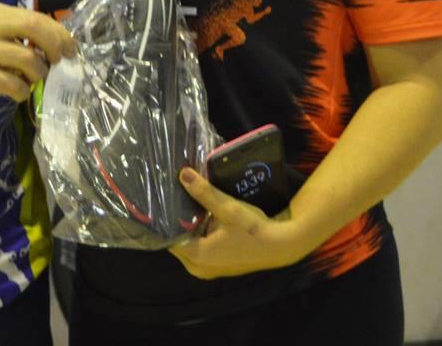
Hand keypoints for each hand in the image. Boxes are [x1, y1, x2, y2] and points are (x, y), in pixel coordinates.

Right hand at [0, 2, 74, 107]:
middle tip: (58, 62)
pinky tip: (17, 92)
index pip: (37, 18)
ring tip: (32, 79)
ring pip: (28, 60)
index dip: (59, 34)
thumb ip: (20, 33)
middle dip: (54, 47)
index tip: (69, 49)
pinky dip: (22, 91)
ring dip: (38, 74)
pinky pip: (13, 84)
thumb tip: (58, 43)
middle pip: (35, 29)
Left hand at [168, 168, 304, 278]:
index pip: (168, 238)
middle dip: (175, 220)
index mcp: (198, 256)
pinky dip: (198, 233)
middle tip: (170, 195)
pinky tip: (199, 213)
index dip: (163, 220)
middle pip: (177, 241)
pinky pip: (200, 247)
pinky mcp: (220, 264)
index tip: (159, 200)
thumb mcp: (227, 208)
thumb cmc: (253, 230)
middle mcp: (200, 267)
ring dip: (188, 226)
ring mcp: (210, 268)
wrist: (282, 245)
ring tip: (181, 200)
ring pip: (189, 244)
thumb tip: (182, 174)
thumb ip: (203, 192)